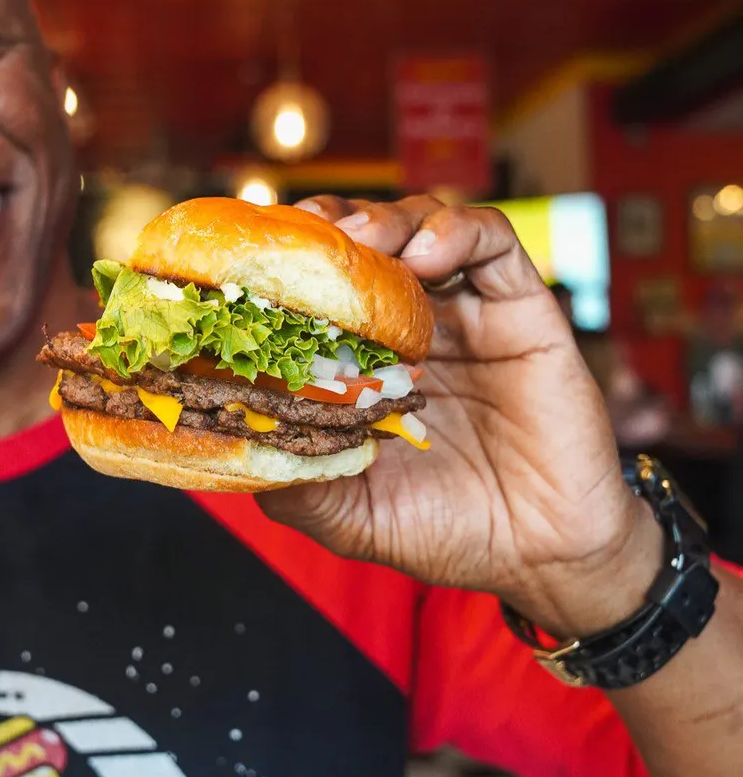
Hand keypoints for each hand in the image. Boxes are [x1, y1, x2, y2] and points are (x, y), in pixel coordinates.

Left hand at [258, 195, 661, 636]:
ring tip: (360, 243)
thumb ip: (297, 484)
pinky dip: (455, 232)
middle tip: (304, 241)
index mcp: (366, 366)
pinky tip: (426, 255)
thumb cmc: (447, 532)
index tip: (253, 264)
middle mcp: (412, 330)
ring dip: (385, 221)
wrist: (544, 555)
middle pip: (364, 243)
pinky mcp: (522, 308)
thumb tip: (234, 449)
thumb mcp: (351, 516)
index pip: (318, 292)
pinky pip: (492, 242)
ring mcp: (466, 314)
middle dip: (328, 229)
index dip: (286, 268)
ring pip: (420, 226)